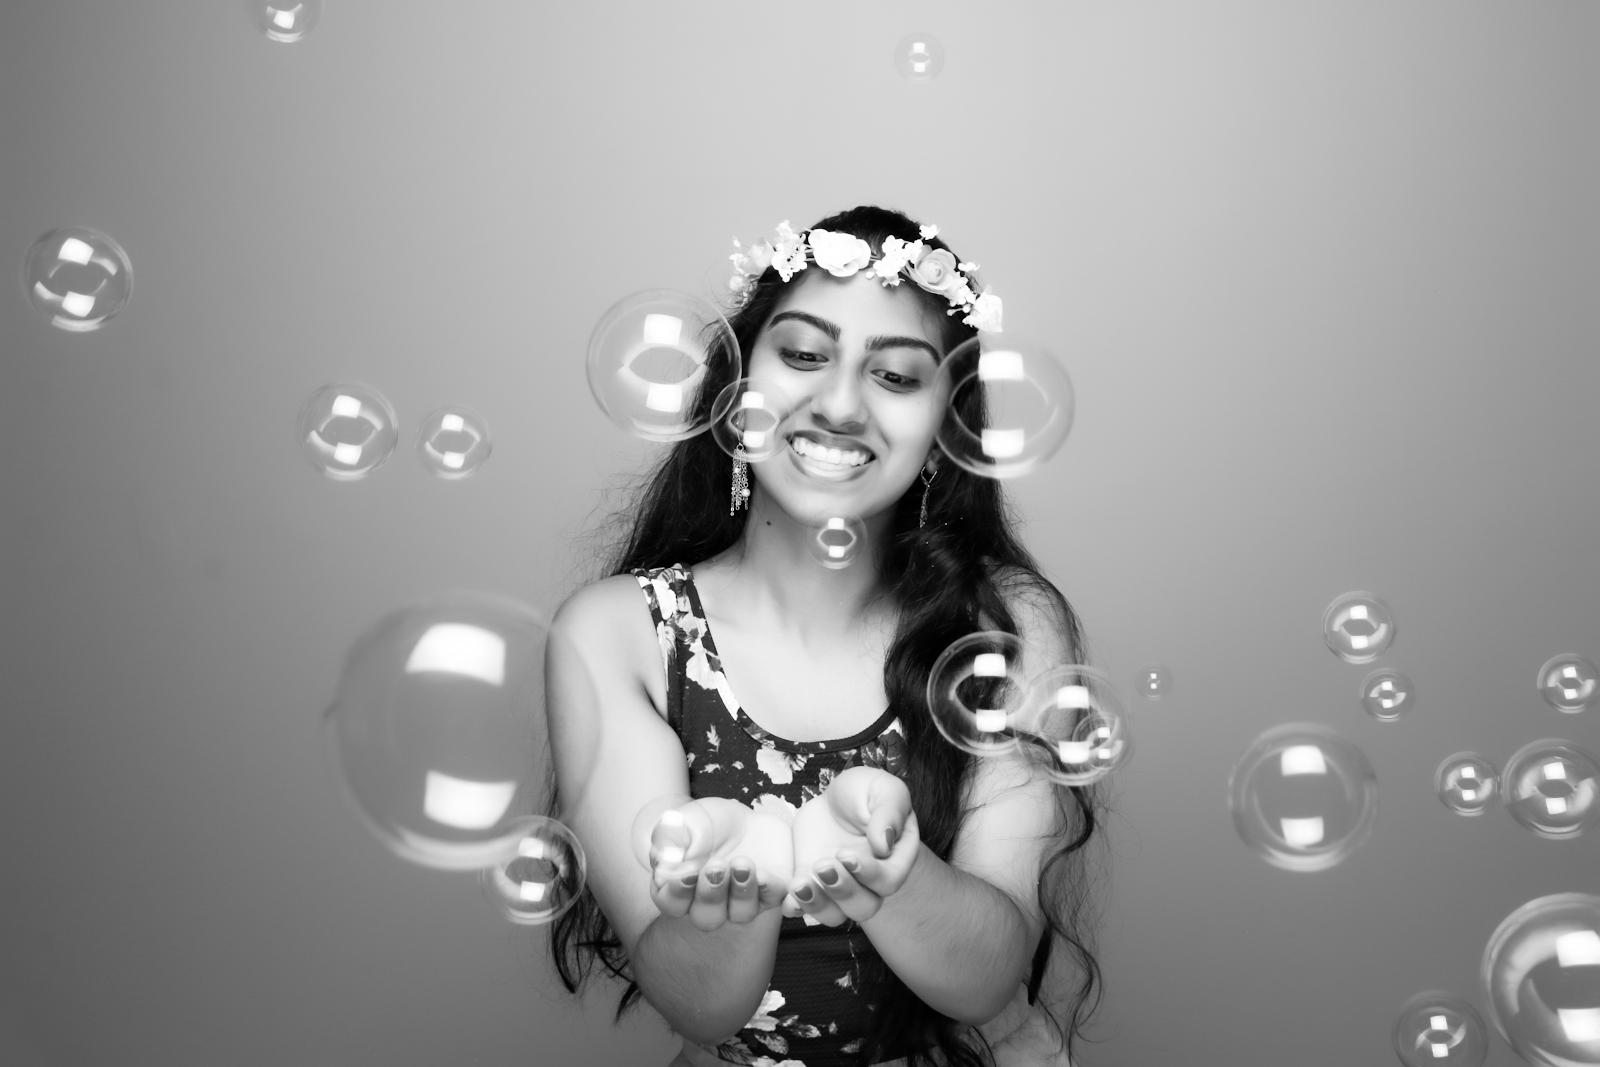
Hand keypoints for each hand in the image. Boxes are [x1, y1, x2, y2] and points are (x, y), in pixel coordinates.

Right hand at [638, 796, 793, 930]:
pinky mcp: (770, 891)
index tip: (688, 873)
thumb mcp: (682, 822)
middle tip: (717, 867)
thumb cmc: (704, 824)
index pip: (672, 903)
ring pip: (741, 913)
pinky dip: (771, 890)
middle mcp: (710, 904)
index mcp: (680, 889)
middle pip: (708, 917)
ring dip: (742, 892)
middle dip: (712, 894)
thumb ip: (669, 841)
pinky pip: (774, 899)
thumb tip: (662, 864)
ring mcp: (741, 901)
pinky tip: (766, 875)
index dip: (678, 893)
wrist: (742, 818)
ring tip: (743, 864)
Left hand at [783, 766, 919, 926]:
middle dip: (842, 891)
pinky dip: (796, 906)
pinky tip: (787, 895)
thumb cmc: (864, 792)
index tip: (845, 854)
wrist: (832, 800)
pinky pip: (805, 907)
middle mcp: (870, 883)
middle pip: (864, 906)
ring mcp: (840, 888)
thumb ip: (889, 812)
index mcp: (894, 860)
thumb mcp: (882, 789)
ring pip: (835, 915)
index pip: (889, 881)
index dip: (869, 874)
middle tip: (823, 865)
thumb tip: (884, 844)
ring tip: (799, 883)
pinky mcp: (813, 885)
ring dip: (817, 904)